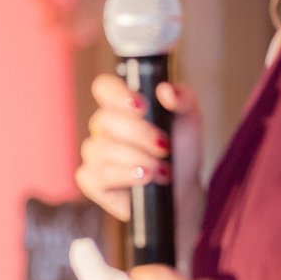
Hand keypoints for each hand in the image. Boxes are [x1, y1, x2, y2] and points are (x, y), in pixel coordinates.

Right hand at [77, 75, 202, 220]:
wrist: (182, 191)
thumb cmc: (181, 154)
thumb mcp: (189, 121)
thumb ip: (183, 99)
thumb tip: (164, 90)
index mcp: (122, 108)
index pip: (104, 88)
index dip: (119, 95)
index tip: (143, 108)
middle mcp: (103, 129)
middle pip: (105, 118)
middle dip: (140, 134)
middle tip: (164, 148)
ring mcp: (94, 155)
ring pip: (102, 148)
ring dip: (138, 159)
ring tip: (160, 170)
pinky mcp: (90, 181)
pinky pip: (99, 174)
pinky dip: (125, 177)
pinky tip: (143, 180)